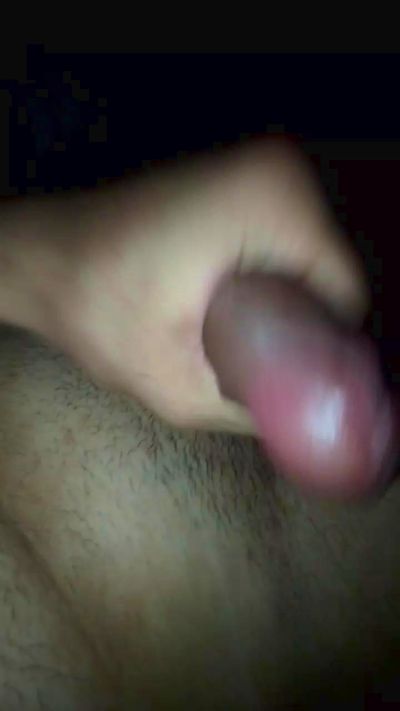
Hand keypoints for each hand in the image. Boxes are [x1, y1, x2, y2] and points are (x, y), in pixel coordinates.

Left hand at [2, 138, 367, 434]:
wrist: (42, 256)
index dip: (326, 350)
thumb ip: (251, 414)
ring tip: (240, 334)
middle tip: (260, 364)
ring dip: (289, 302)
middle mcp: (279, 169)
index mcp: (272, 204)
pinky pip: (287, 241)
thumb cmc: (93, 310)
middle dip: (305, 326)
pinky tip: (236, 305)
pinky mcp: (244, 176)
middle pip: (329, 275)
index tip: (293, 382)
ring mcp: (262, 164)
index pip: (344, 295)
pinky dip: (272, 277)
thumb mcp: (176, 388)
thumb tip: (306, 425)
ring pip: (311, 259)